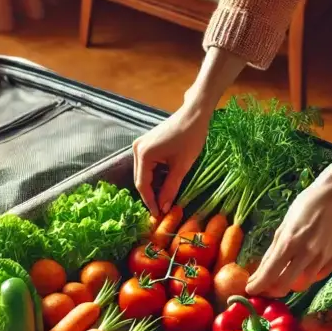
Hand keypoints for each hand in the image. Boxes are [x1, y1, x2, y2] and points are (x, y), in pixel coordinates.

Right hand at [132, 103, 211, 218]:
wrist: (194, 114)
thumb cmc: (190, 138)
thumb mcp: (182, 167)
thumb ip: (170, 188)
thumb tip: (163, 208)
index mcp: (143, 154)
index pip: (143, 185)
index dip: (150, 202)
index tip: (158, 216)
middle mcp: (137, 149)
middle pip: (140, 179)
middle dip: (150, 196)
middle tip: (161, 210)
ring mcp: (140, 146)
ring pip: (144, 173)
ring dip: (153, 187)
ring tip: (164, 200)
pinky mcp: (146, 144)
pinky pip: (147, 165)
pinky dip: (155, 176)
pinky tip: (164, 184)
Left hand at [245, 173, 331, 298]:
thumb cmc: (306, 206)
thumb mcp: (284, 225)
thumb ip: (273, 250)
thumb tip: (260, 272)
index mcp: (289, 242)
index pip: (269, 273)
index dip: (257, 286)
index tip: (250, 289)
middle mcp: (306, 253)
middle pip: (284, 286)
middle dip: (271, 291)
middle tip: (266, 288)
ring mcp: (322, 258)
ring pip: (302, 285)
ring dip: (290, 285)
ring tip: (285, 276)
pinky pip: (317, 276)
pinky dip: (307, 276)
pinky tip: (304, 266)